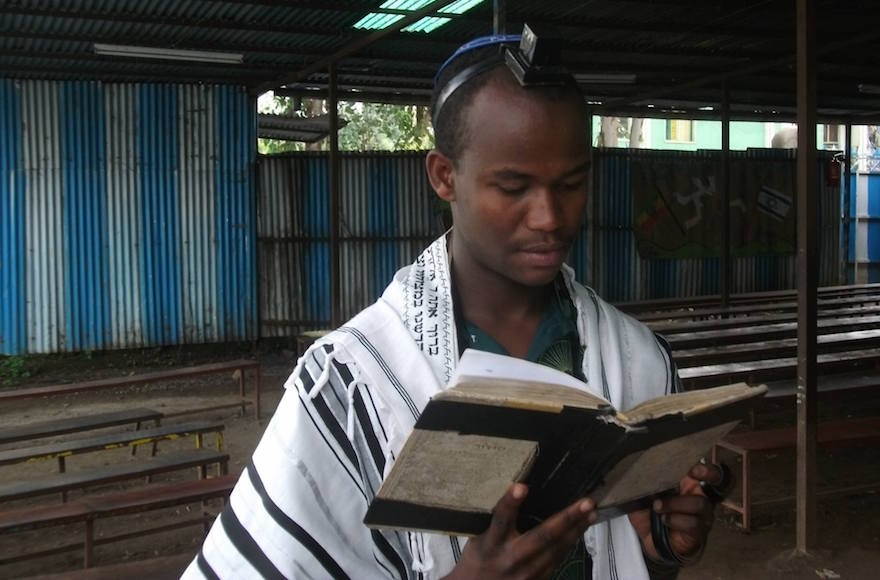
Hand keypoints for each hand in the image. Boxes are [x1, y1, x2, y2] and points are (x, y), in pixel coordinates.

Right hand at [444, 483, 597, 579]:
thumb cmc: (478, 561)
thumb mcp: (479, 538)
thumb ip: (498, 522)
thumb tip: (520, 492)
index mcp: (491, 544)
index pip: (501, 520)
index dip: (510, 503)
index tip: (521, 486)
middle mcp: (510, 559)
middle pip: (542, 537)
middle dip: (566, 519)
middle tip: (586, 503)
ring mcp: (526, 574)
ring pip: (557, 550)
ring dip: (576, 530)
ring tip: (591, 513)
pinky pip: (558, 561)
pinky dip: (570, 544)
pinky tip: (580, 531)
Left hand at [628, 461, 722, 563]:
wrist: (650, 540)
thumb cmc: (649, 513)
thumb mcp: (643, 494)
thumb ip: (646, 482)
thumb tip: (640, 471)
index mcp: (687, 482)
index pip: (707, 471)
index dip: (705, 468)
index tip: (692, 468)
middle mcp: (699, 496)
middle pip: (715, 482)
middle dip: (705, 475)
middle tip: (688, 476)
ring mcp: (702, 515)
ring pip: (699, 503)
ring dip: (675, 504)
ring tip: (657, 507)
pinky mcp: (699, 532)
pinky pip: (693, 523)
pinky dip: (675, 520)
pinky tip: (664, 520)